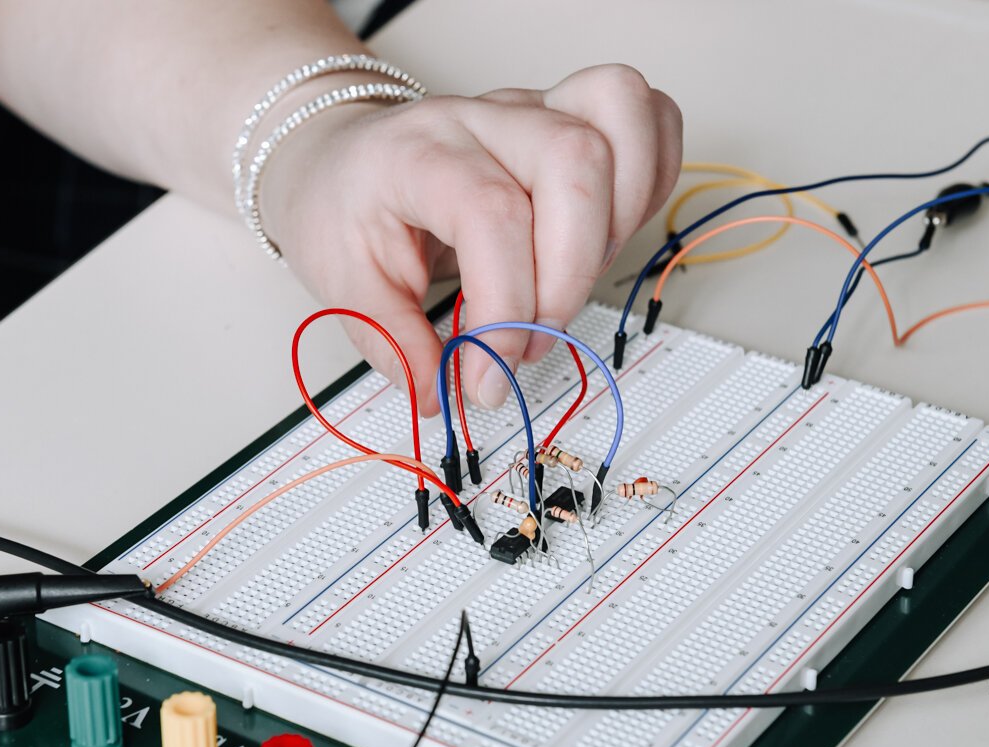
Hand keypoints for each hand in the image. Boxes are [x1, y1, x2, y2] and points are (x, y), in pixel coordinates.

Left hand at [262, 64, 681, 415]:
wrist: (344, 161)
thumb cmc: (344, 208)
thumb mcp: (341, 284)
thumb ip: (393, 344)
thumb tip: (442, 394)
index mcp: (417, 154)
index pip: (490, 212)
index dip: (505, 307)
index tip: (488, 375)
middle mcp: (482, 118)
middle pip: (573, 159)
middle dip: (568, 276)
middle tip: (529, 340)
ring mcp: (535, 110)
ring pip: (623, 118)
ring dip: (618, 224)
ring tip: (567, 285)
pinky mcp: (572, 118)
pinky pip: (647, 121)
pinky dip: (647, 185)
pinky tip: (600, 242)